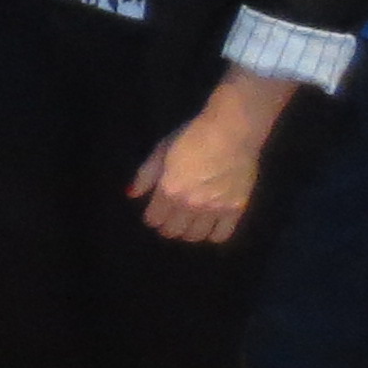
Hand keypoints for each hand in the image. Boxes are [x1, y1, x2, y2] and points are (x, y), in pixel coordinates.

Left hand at [131, 106, 268, 243]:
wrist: (231, 131)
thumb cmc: (192, 136)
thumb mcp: (161, 151)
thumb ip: (145, 175)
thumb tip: (132, 195)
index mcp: (169, 190)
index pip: (154, 220)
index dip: (152, 217)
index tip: (155, 211)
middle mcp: (191, 204)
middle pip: (173, 232)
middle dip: (168, 226)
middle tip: (171, 217)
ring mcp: (215, 209)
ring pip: (196, 236)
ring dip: (189, 232)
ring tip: (190, 222)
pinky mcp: (236, 209)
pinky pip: (222, 235)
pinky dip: (213, 234)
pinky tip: (210, 224)